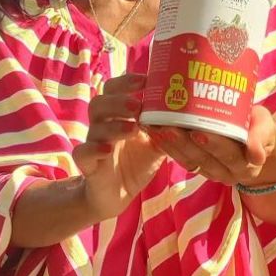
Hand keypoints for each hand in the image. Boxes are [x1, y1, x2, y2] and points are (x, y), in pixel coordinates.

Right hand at [72, 73, 165, 221]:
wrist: (116, 194)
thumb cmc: (137, 161)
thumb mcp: (157, 144)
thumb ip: (168, 128)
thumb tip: (192, 113)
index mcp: (118, 114)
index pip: (115, 89)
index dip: (126, 82)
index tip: (145, 80)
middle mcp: (103, 124)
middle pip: (101, 103)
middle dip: (119, 101)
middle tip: (138, 105)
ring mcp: (93, 143)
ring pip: (95, 127)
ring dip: (114, 125)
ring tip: (133, 128)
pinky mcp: (87, 164)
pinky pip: (82, 153)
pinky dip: (93, 149)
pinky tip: (107, 149)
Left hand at [146, 106, 275, 187]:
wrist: (257, 148)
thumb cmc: (260, 129)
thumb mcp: (267, 127)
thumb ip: (261, 136)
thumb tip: (256, 156)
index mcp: (246, 163)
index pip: (229, 154)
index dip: (213, 145)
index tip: (198, 132)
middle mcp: (227, 172)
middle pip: (204, 158)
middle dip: (184, 143)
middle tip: (169, 126)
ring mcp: (210, 171)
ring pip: (189, 160)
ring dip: (170, 144)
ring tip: (155, 127)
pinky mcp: (196, 166)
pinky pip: (180, 158)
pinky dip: (166, 145)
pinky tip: (152, 130)